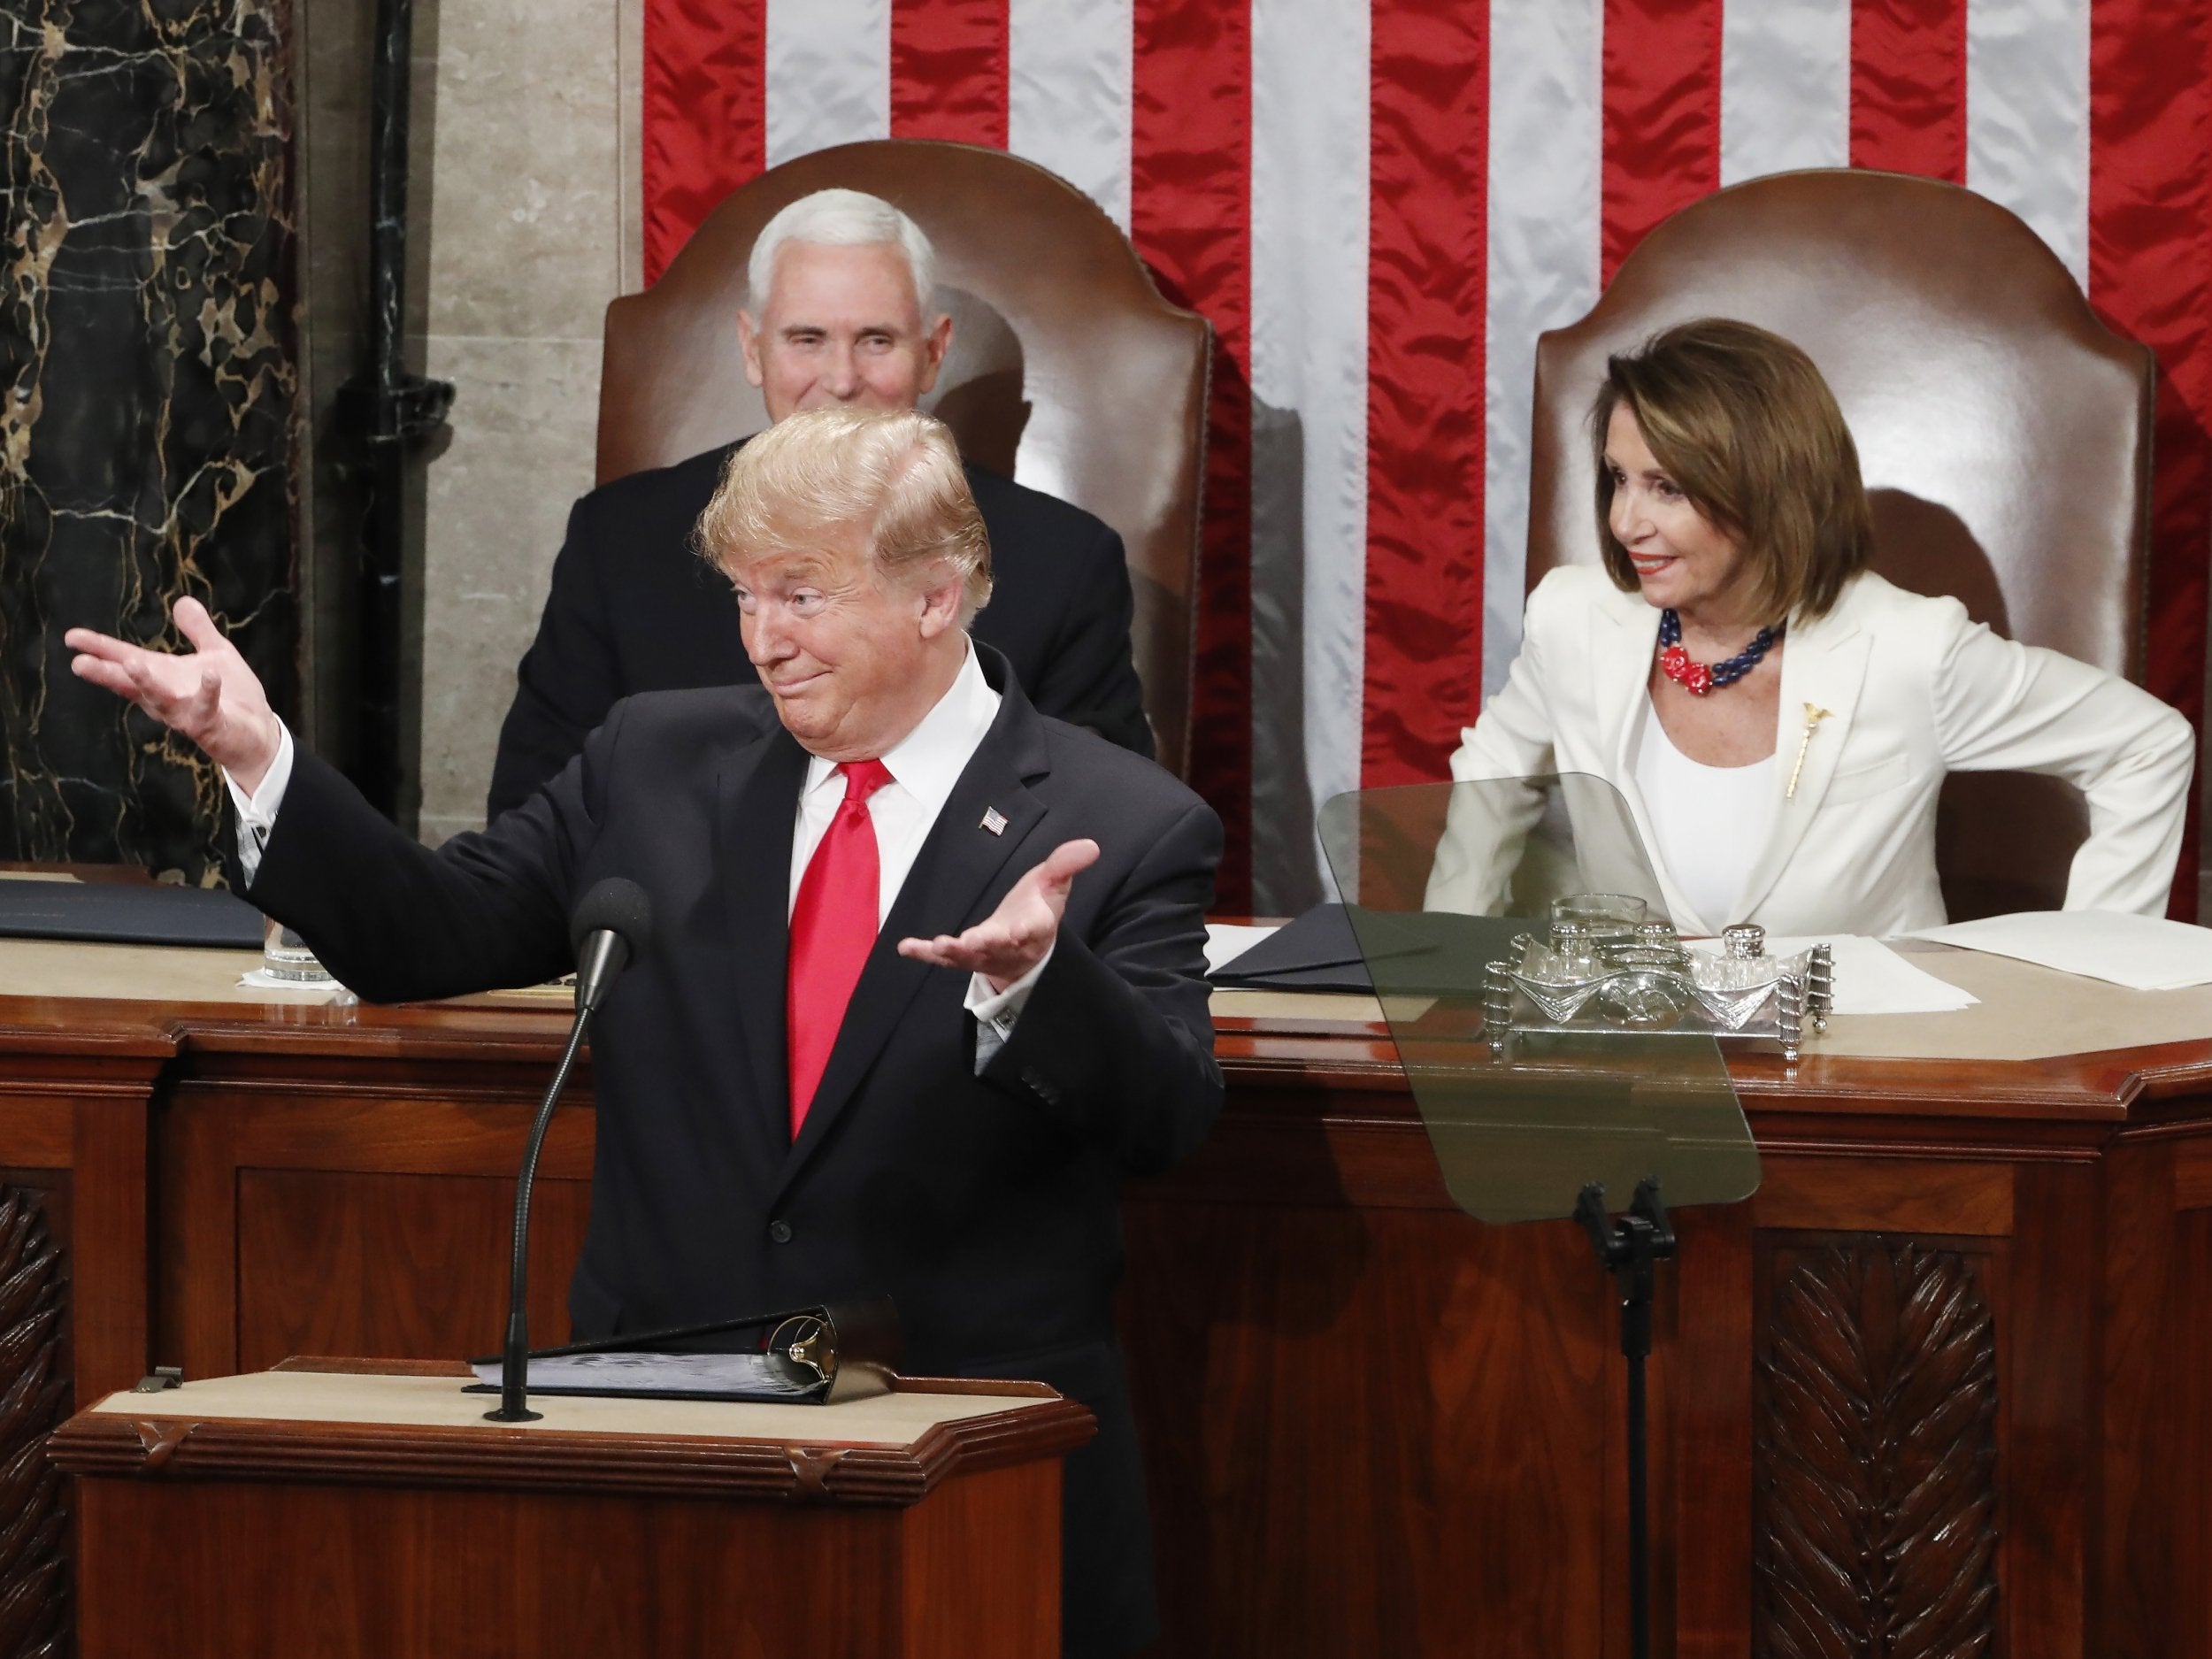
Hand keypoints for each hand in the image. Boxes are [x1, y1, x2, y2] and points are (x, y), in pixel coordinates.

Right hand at [66, 598, 281, 792]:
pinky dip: (207, 693)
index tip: (72, 638)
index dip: (100, 650)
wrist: (260, 733)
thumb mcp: (216, 654)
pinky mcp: (211, 725)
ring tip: (132, 664)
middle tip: (79, 663)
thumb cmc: (233, 696)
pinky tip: (210, 676)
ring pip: (161, 701)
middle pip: (131, 685)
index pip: (125, 660)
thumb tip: (183, 601)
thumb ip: (199, 630)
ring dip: (147, 683)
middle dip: (107, 674)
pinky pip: (206, 709)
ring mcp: (186, 714)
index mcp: (164, 677)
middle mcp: (167, 697)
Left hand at [898, 838, 1098, 991]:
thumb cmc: (1036, 910)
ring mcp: (984, 955)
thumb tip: (1091, 845)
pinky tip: (906, 947)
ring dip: (954, 951)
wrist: (1024, 948)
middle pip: (998, 946)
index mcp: (1034, 927)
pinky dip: (925, 953)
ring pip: (970, 956)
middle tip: (973, 941)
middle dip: (986, 943)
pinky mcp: (963, 957)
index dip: (1027, 930)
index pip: (1034, 929)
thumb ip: (1065, 865)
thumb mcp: (1052, 886)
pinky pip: (942, 958)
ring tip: (939, 945)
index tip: (1021, 929)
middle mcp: (1008, 945)